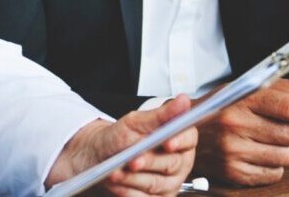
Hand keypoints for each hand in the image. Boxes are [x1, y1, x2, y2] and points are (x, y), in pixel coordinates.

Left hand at [45, 96, 197, 195]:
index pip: (189, 138)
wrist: (99, 157)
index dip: (179, 140)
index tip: (167, 142)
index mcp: (178, 139)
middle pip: (171, 163)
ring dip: (132, 178)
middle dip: (149, 161)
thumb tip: (183, 101)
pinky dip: (127, 191)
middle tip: (132, 160)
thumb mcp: (135, 122)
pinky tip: (116, 183)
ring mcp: (169, 183)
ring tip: (115, 171)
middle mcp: (179, 162)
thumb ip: (160, 115)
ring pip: (155, 184)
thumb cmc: (119, 137)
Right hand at [195, 79, 288, 185]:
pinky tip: (258, 154)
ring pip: (286, 156)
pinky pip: (274, 174)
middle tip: (283, 126)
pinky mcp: (233, 173)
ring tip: (266, 140)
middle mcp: (235, 124)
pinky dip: (273, 166)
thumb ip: (284, 90)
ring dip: (284, 149)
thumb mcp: (244, 89)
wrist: (181, 132)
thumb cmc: (218, 109)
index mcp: (239, 98)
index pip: (287, 105)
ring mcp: (233, 151)